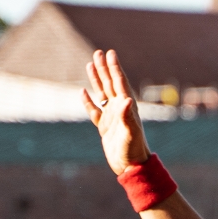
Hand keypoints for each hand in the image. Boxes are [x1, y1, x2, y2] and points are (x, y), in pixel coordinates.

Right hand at [81, 49, 150, 174]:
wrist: (130, 166)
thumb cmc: (134, 149)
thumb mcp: (130, 132)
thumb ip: (127, 116)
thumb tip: (126, 99)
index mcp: (127, 107)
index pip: (120, 83)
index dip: (115, 68)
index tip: (110, 53)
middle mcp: (120, 108)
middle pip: (110, 84)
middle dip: (104, 68)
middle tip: (98, 52)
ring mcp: (111, 117)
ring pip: (102, 93)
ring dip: (96, 79)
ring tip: (90, 64)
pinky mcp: (104, 127)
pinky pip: (94, 111)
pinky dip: (88, 101)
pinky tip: (83, 92)